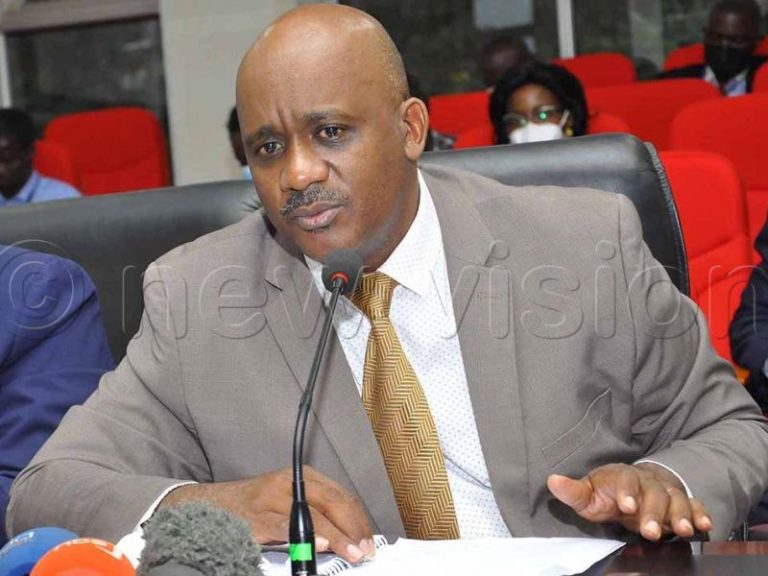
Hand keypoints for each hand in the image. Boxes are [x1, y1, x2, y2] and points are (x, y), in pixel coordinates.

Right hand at [159, 467, 374, 562]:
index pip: (341, 495)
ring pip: (313, 515)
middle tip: (365, 550)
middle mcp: (289, 482)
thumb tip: (345, 538)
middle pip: (332, 501)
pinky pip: (284, 526)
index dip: (358, 519)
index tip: (369, 540)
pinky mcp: (255, 516)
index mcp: (302, 477)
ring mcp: (271, 498)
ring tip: (351, 552)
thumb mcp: (287, 502)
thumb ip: (314, 513)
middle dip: (352, 527)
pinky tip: (319, 545)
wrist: (209, 506)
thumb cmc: (253, 508)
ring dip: (337, 536)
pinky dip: (304, 536)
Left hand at [547, 462, 712, 540]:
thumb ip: (572, 491)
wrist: (632, 487)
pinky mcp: (681, 502)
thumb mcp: (588, 493)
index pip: (626, 481)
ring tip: (683, 531)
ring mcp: (666, 491)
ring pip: (676, 500)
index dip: (627, 493)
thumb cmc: (607, 492)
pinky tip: (703, 525)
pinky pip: (694, 505)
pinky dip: (700, 513)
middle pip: (654, 493)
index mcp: (622, 477)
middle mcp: (647, 482)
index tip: (626, 506)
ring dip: (680, 515)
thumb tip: (552, 481)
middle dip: (654, 512)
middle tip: (650, 532)